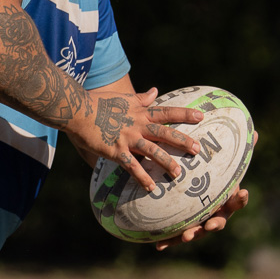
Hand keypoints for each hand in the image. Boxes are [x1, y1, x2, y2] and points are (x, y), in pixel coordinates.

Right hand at [70, 86, 202, 189]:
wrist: (77, 110)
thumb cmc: (98, 102)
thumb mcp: (122, 98)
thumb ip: (141, 98)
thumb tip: (155, 90)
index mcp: (140, 112)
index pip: (166, 112)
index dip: (184, 114)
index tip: (201, 116)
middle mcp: (137, 125)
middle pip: (165, 133)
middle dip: (182, 141)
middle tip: (197, 150)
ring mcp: (127, 138)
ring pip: (152, 151)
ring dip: (166, 162)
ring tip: (178, 172)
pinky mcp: (115, 151)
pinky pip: (132, 167)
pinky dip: (142, 177)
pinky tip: (151, 188)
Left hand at [154, 128, 256, 250]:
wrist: (194, 186)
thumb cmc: (212, 172)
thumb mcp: (222, 159)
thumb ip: (237, 150)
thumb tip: (254, 132)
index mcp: (227, 198)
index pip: (237, 200)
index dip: (240, 199)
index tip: (242, 193)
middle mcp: (216, 213)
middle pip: (219, 221)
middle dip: (215, 224)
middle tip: (211, 225)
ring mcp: (200, 222)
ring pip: (198, 231)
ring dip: (193, 234)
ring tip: (186, 236)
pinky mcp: (184, 227)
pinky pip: (176, 235)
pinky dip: (169, 240)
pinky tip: (159, 246)